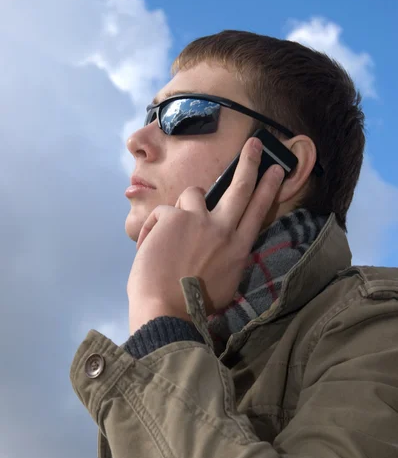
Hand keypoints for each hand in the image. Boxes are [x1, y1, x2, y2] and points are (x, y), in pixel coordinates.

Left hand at [127, 137, 283, 333]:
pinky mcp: (175, 218)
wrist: (167, 313)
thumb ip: (225, 259)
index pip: (258, 211)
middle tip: (255, 144)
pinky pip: (163, 213)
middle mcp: (223, 231)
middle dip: (249, 163)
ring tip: (171, 231)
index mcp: (238, 250)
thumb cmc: (193, 307)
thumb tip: (219, 247)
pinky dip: (153, 229)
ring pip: (194, 194)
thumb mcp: (224, 284)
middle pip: (240, 188)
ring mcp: (200, 221)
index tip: (277, 169)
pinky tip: (150, 248)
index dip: (268, 188)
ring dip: (183, 207)